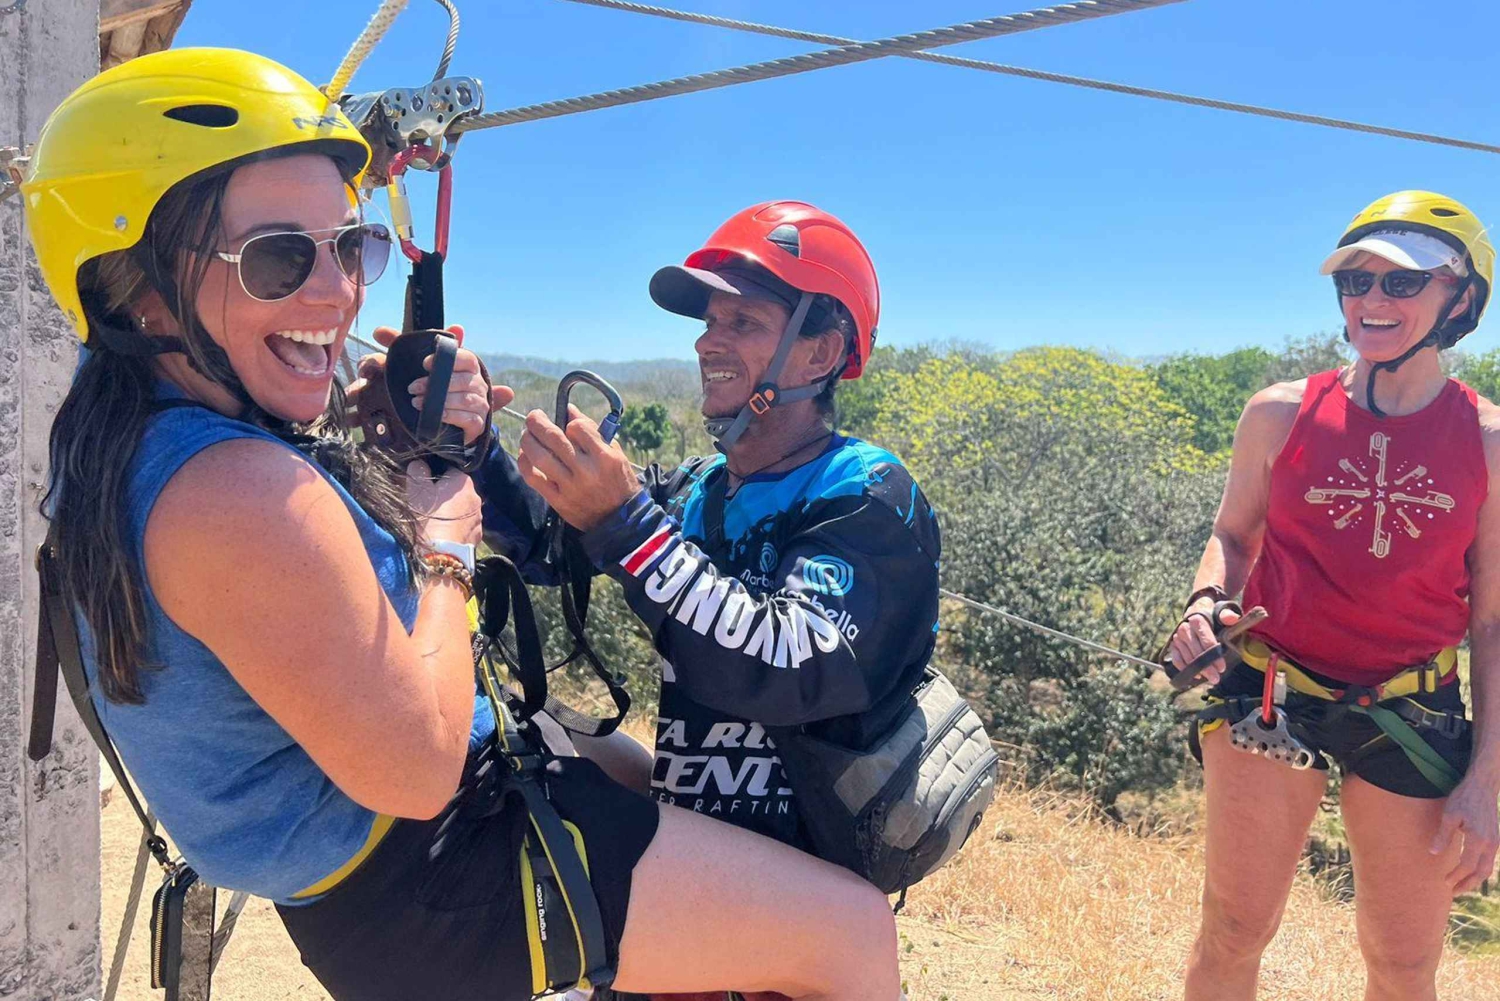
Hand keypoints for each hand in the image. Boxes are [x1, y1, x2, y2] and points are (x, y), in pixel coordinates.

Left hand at [347, 324, 514, 443]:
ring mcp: (479, 405)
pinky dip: (451, 416)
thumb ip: (398, 346)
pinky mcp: (477, 424)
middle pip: (465, 379)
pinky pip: (469, 418)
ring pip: (466, 399)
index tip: (425, 363)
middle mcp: (477, 384)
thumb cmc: (428, 389)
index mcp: (467, 367)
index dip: (448, 359)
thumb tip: (378, 331)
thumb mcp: (412, 366)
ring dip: (441, 401)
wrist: (442, 424)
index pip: (467, 358)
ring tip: (416, 403)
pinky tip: (436, 415)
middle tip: (412, 388)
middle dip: (437, 383)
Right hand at [405, 460, 481, 545]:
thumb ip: (417, 472)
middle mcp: (476, 497)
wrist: (441, 553)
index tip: (424, 487)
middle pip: (457, 491)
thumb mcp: (416, 490)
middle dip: (444, 496)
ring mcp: (479, 518)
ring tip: (435, 522)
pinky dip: (456, 528)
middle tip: (427, 505)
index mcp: (463, 481)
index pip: (450, 471)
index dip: (435, 478)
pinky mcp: (478, 536)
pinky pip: (465, 526)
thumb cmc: (427, 517)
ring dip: (451, 513)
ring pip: (462, 510)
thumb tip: (419, 464)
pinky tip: (444, 534)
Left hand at [515, 405, 640, 531]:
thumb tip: (569, 410)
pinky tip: (525, 454)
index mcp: (605, 457)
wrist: (619, 521)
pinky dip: (525, 463)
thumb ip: (593, 432)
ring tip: (527, 433)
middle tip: (534, 416)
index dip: (569, 421)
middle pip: (554, 438)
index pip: (578, 427)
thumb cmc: (619, 482)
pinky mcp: (558, 501)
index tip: (568, 424)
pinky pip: (534, 478)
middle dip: (538, 422)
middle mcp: (586, 471)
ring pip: (539, 456)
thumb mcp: (615, 454)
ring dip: (527, 440)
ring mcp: (570, 487)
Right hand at [1167, 598, 1236, 687]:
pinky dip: (1184, 669)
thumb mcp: (1221, 614)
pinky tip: (1196, 675)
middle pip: (1196, 652)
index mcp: (1197, 621)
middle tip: (1216, 679)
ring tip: (1209, 678)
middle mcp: (1185, 628)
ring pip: (1187, 657)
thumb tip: (1232, 618)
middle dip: (1207, 667)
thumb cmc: (1212, 617)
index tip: (1222, 668)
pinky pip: (1176, 659)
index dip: (1214, 656)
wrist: (1197, 612)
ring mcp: (1177, 637)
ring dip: (1197, 670)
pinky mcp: (1173, 644)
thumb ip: (1227, 615)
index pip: (1207, 642)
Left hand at [1431, 775, 1499, 893]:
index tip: (1445, 882)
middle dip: (1467, 884)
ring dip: (1475, 879)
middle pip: (1481, 872)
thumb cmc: (1464, 798)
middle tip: (1453, 892)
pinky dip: (1480, 870)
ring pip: (1488, 868)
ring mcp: (1496, 842)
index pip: (1467, 865)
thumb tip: (1433, 854)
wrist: (1483, 786)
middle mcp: (1491, 844)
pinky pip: (1490, 860)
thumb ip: (1443, 835)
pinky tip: (1470, 871)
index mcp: (1479, 839)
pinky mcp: (1496, 838)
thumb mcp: (1449, 815)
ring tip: (1461, 885)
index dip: (1456, 876)